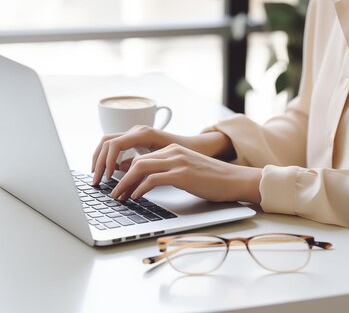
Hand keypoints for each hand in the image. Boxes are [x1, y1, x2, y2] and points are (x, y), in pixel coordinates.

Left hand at [91, 125, 234, 184]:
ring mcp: (177, 162)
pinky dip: (140, 188)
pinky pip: (153, 179)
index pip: (140, 158)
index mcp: (172, 150)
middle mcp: (172, 152)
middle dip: (120, 179)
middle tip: (113, 194)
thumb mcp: (186, 172)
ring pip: (140, 168)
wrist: (235, 180)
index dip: (124, 172)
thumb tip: (143, 183)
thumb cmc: (212, 180)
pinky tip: (136, 197)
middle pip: (136, 162)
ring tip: (119, 197)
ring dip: (125, 184)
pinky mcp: (182, 174)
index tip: (116, 185)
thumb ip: (166, 173)